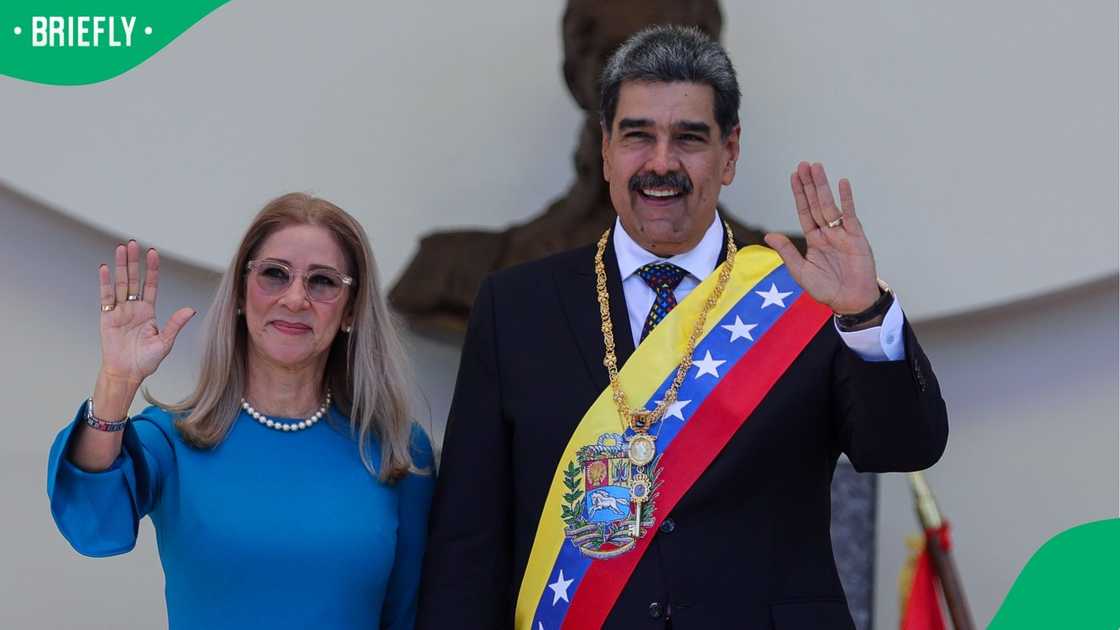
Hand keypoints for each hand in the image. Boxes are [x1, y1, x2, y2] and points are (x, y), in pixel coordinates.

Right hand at [98, 240, 194, 384]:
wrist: (127, 373)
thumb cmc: (147, 360)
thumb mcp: (165, 342)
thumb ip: (175, 324)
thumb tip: (191, 309)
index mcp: (148, 311)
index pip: (150, 284)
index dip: (151, 269)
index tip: (152, 253)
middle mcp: (134, 307)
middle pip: (133, 279)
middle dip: (133, 261)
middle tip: (132, 243)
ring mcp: (120, 311)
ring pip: (120, 284)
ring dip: (119, 266)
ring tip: (120, 248)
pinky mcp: (107, 317)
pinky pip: (106, 297)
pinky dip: (105, 283)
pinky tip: (104, 268)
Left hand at [764, 162, 880, 313]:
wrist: (850, 301)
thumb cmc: (826, 288)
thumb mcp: (800, 271)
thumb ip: (787, 251)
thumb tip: (768, 235)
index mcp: (813, 239)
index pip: (804, 211)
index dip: (799, 194)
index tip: (793, 176)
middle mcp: (827, 232)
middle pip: (816, 203)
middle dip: (809, 184)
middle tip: (804, 164)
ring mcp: (841, 232)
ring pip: (829, 204)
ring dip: (823, 186)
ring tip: (816, 168)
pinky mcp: (856, 236)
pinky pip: (849, 214)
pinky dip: (846, 198)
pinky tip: (842, 183)